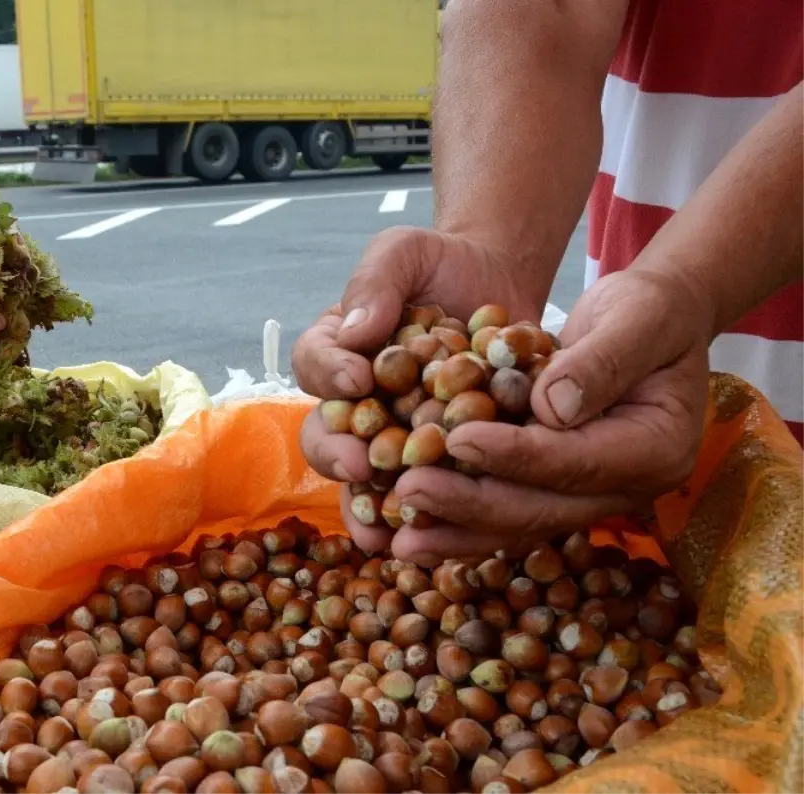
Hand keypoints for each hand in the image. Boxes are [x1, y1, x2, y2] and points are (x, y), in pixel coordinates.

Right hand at [292, 225, 546, 553]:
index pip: (313, 364)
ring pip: (363, 479)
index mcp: (333, 351)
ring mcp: (389, 434)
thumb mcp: (402, 251)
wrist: (498, 284)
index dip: (329, 376)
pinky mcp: (435, 458)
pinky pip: (421, 490)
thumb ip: (375, 283)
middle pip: (324, 435)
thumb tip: (353, 333)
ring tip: (382, 528)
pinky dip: (425, 516)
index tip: (357, 381)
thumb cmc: (439, 262)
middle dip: (339, 454)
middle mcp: (350, 401)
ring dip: (367, 507)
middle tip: (362, 465)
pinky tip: (435, 534)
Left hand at [385, 268, 710, 563]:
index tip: (455, 438)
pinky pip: (506, 511)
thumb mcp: (637, 315)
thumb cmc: (649, 307)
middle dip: (470, 504)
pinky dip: (459, 521)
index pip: (574, 461)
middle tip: (408, 490)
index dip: (513, 454)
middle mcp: (627, 486)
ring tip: (399, 537)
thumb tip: (549, 408)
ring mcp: (592, 495)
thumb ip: (601, 360)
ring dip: (455, 530)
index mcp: (656, 448)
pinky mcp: (559, 490)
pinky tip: (411, 526)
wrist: (653, 318)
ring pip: (518, 522)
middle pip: (541, 508)